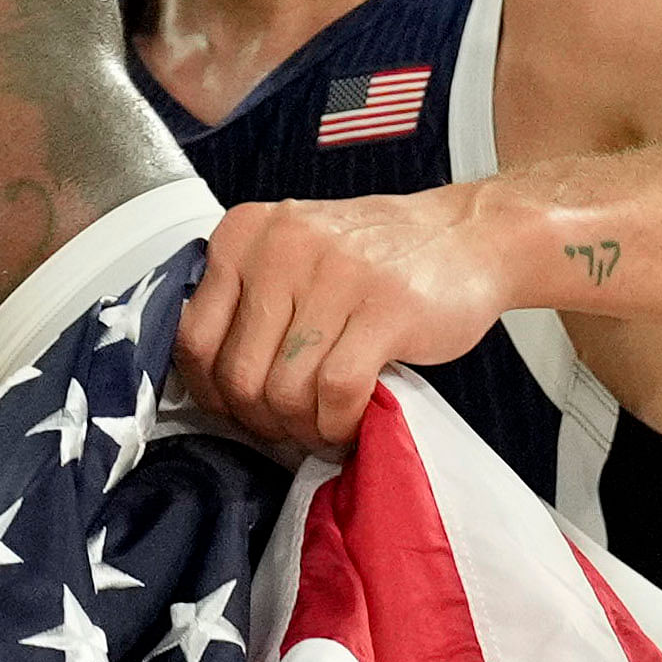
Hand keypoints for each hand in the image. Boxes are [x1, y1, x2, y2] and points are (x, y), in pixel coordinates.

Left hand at [177, 191, 545, 455]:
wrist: (468, 236)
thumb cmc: (375, 258)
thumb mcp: (293, 254)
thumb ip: (246, 299)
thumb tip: (206, 384)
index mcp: (245, 232)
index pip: (193, 335)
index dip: (210, 391)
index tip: (236, 410)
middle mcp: (283, 245)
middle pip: (237, 373)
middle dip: (259, 420)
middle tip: (287, 429)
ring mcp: (336, 275)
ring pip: (284, 390)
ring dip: (302, 428)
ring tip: (322, 427)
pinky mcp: (386, 309)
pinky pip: (336, 393)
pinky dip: (338, 424)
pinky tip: (349, 422)